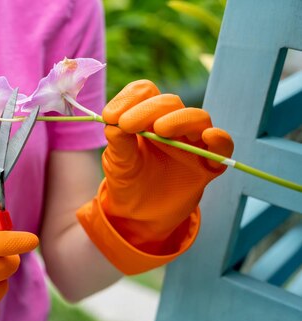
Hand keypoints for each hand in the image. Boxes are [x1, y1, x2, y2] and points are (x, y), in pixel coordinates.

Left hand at [77, 80, 232, 273]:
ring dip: (180, 119)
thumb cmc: (128, 181)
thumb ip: (118, 144)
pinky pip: (222, 146)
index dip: (129, 99)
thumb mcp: (117, 164)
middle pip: (169, 103)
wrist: (140, 215)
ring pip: (198, 118)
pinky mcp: (209, 164)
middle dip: (148, 110)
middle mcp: (172, 124)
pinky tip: (209, 137)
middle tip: (127, 125)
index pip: (144, 93)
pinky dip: (219, 140)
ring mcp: (193, 142)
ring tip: (160, 130)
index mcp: (146, 117)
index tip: (110, 116)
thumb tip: (114, 124)